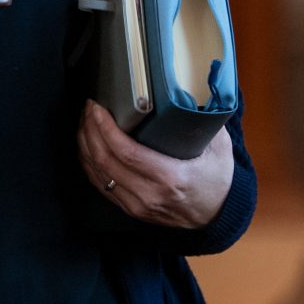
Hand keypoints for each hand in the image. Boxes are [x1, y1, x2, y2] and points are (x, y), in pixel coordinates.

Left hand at [78, 102, 232, 229]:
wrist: (217, 215)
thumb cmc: (217, 178)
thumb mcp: (218, 147)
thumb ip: (203, 118)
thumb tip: (187, 87)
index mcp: (171, 178)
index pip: (127, 153)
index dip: (106, 128)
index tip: (98, 108)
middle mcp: (150, 195)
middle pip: (105, 161)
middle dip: (91, 130)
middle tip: (90, 108)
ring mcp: (137, 205)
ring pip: (98, 173)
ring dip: (85, 144)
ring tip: (86, 121)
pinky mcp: (130, 209)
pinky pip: (100, 185)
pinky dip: (89, 163)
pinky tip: (87, 145)